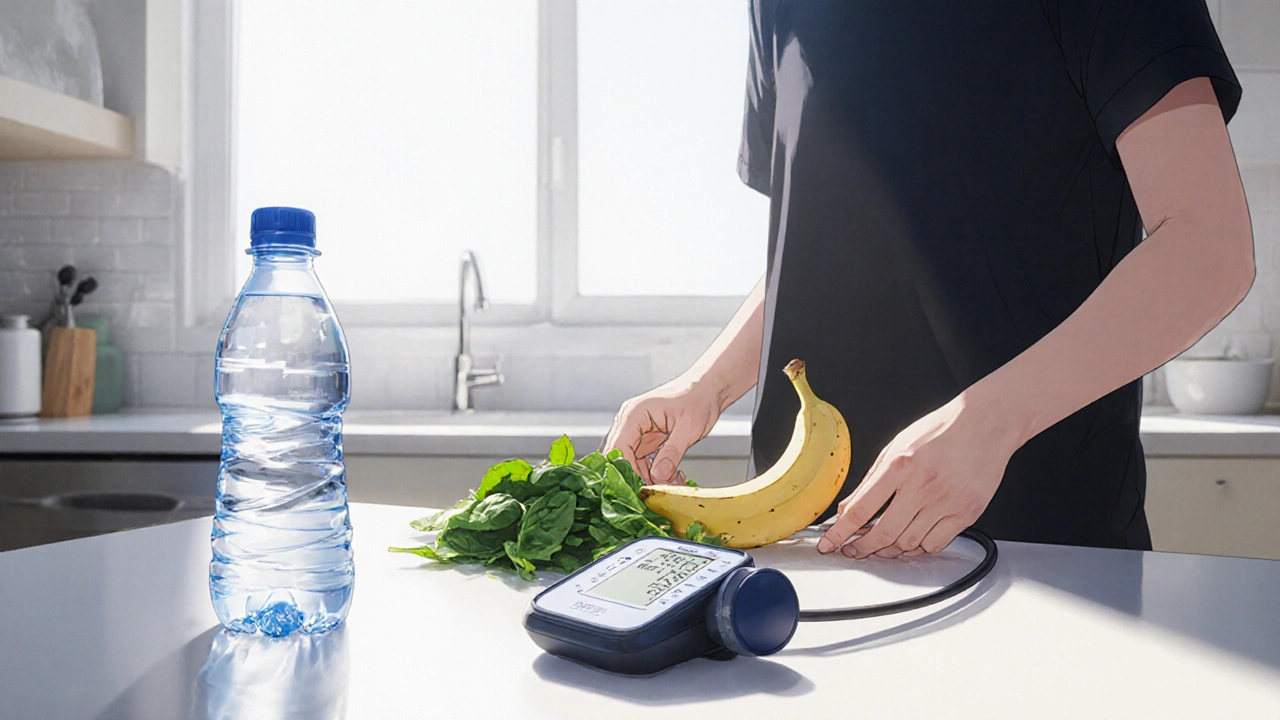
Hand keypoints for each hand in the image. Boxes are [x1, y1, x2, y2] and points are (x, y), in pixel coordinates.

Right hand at [602, 375, 722, 484]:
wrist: (708, 389)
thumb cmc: (698, 398)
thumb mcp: (688, 428)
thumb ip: (672, 453)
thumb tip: (658, 476)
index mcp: (634, 414)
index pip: (618, 447)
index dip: (626, 469)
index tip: (641, 486)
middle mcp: (631, 423)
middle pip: (622, 458)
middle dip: (639, 477)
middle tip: (657, 490)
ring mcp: (638, 432)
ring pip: (633, 464)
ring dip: (650, 477)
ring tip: (672, 482)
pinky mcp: (648, 440)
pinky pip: (645, 462)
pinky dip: (657, 473)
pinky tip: (672, 477)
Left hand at [816, 393, 1018, 558]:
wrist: (986, 423)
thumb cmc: (941, 431)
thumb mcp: (896, 446)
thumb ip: (870, 479)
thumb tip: (847, 508)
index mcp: (900, 465)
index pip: (861, 509)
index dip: (840, 532)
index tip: (828, 544)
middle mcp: (923, 486)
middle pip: (884, 533)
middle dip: (862, 548)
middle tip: (853, 550)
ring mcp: (947, 502)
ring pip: (909, 543)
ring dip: (890, 550)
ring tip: (881, 545)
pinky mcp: (967, 513)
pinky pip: (936, 544)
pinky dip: (919, 548)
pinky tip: (911, 540)